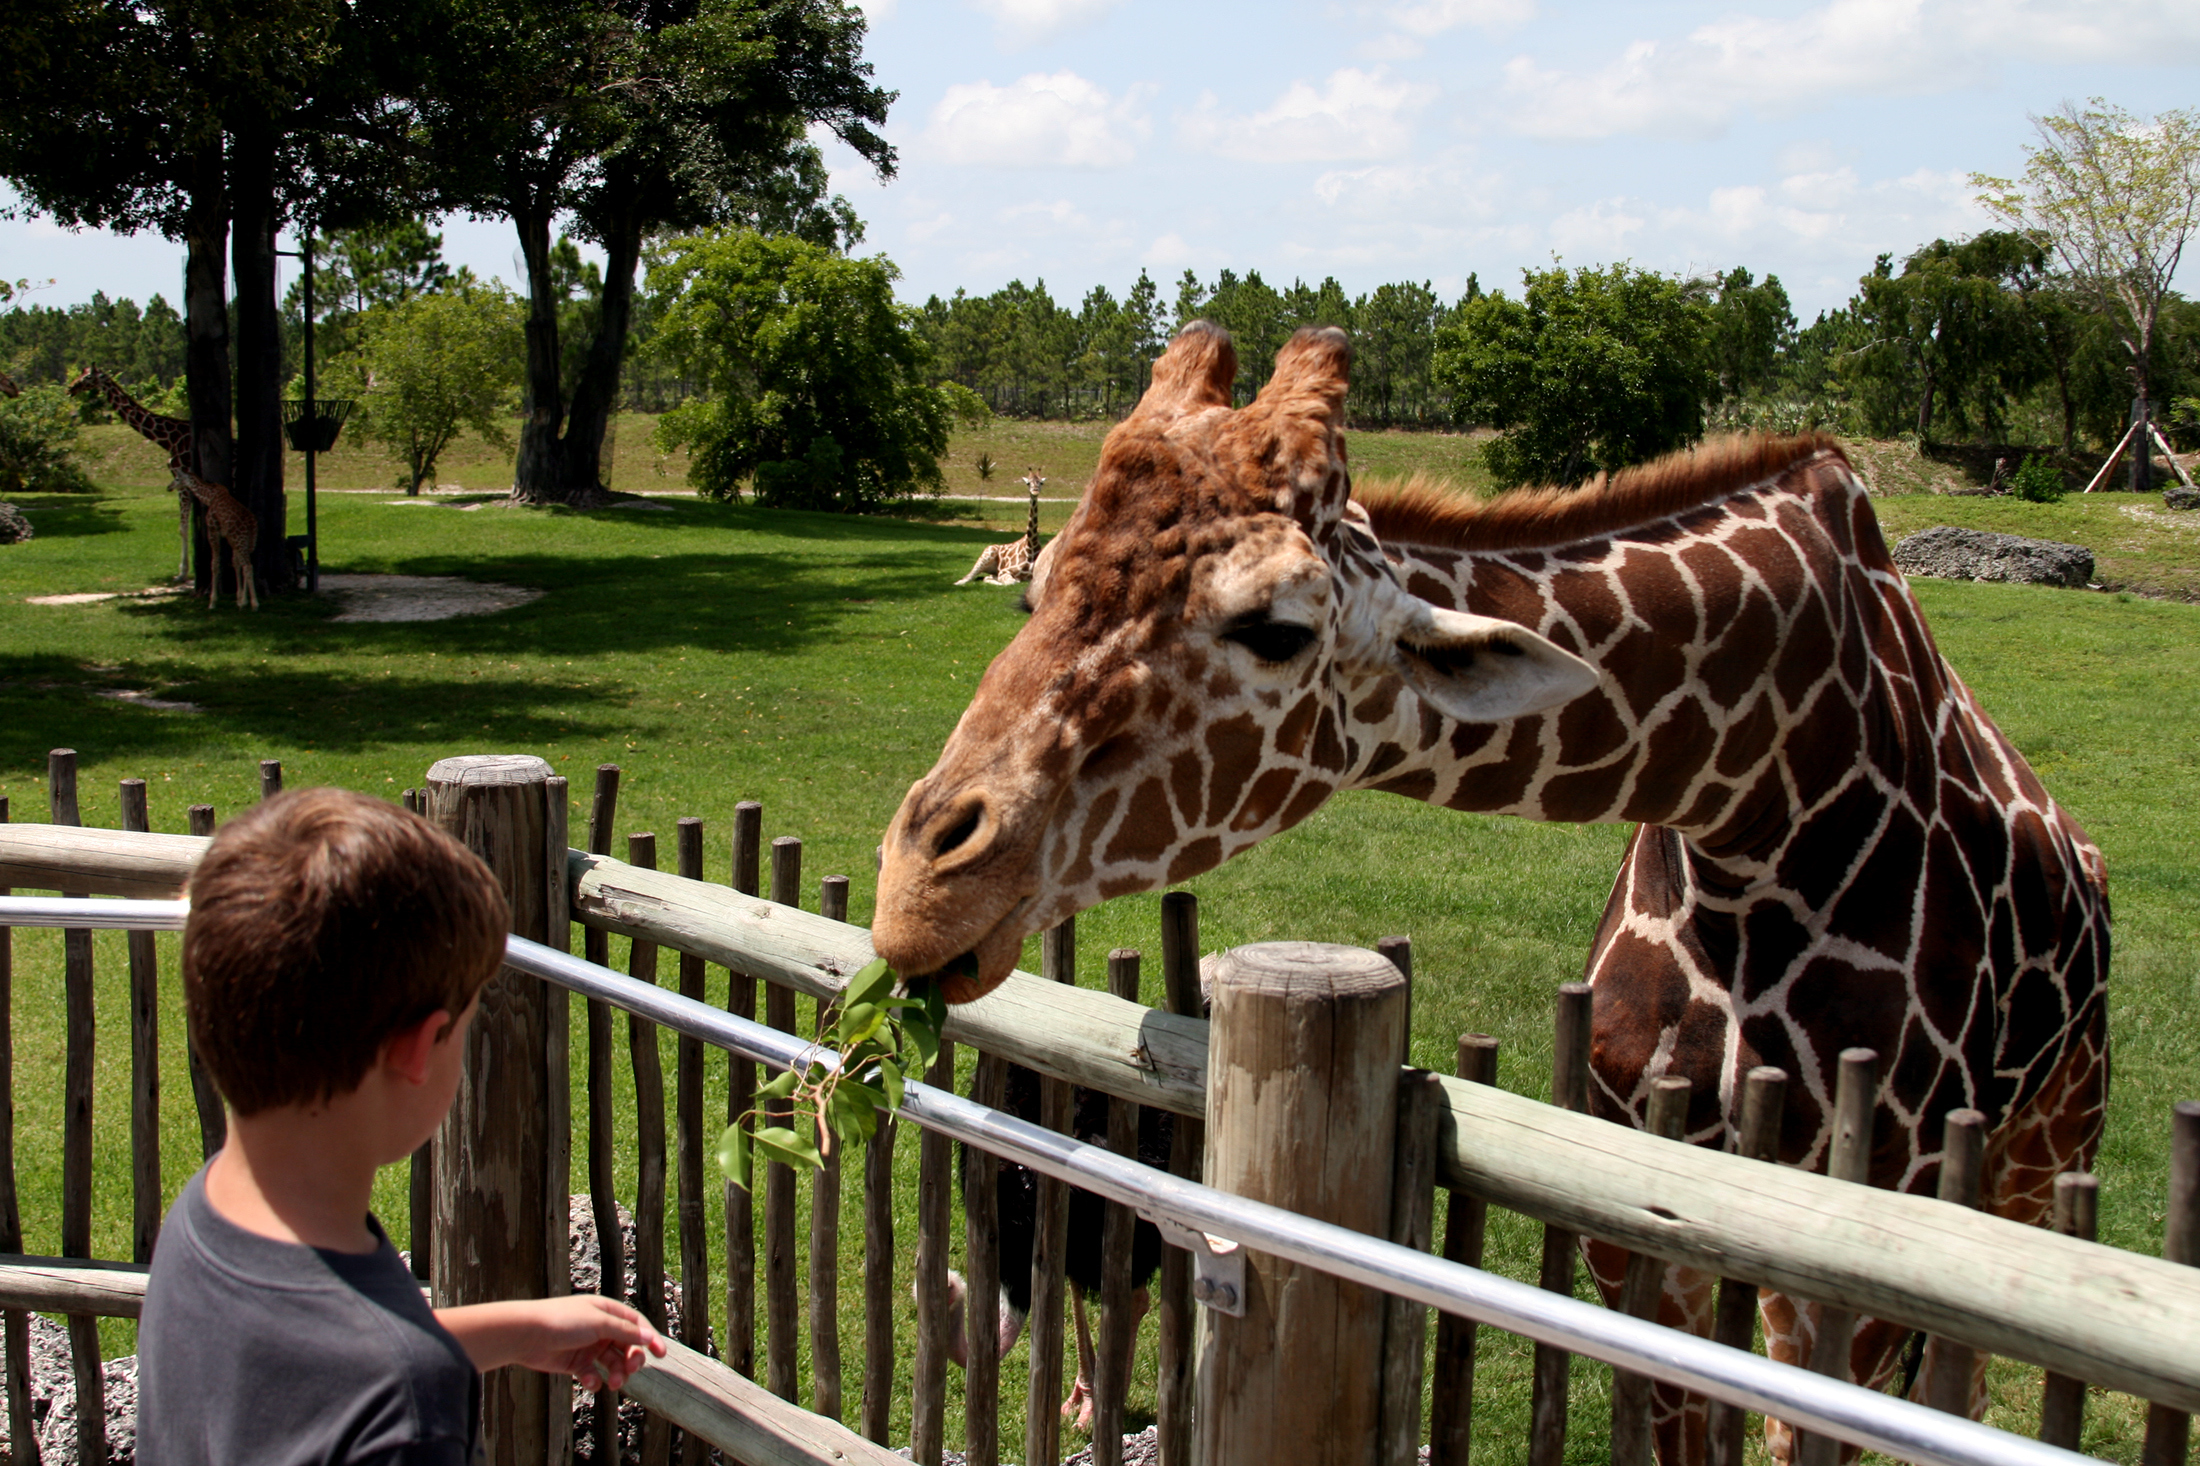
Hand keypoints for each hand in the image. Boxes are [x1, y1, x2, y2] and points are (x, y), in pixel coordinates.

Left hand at [437, 1295, 667, 1390]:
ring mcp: (587, 1346)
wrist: (526, 1335)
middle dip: (632, 1360)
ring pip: (612, 1363)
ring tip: (612, 1383)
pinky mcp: (574, 1363)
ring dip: (616, 1374)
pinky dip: (594, 1380)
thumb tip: (648, 1337)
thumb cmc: (561, 1321)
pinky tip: (588, 1381)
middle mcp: (599, 1328)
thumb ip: (624, 1331)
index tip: (660, 1354)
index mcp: (607, 1311)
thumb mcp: (598, 1323)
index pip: (636, 1324)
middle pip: (626, 1346)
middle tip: (631, 1370)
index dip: (649, 1338)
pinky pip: (593, 1374)